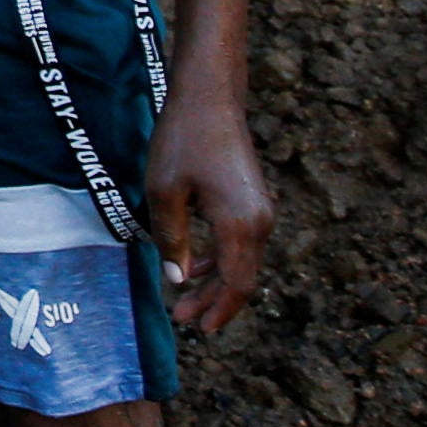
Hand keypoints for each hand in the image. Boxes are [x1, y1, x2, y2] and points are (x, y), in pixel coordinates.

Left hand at [143, 84, 272, 334]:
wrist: (211, 98)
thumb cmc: (183, 141)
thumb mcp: (165, 192)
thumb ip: (171, 239)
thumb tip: (177, 279)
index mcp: (241, 225)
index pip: (236, 284)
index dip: (218, 310)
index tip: (198, 328)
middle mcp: (260, 223)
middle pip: (242, 278)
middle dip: (214, 302)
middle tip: (184, 319)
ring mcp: (261, 211)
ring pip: (242, 261)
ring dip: (215, 281)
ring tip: (185, 296)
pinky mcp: (254, 200)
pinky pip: (241, 242)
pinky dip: (220, 258)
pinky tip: (194, 261)